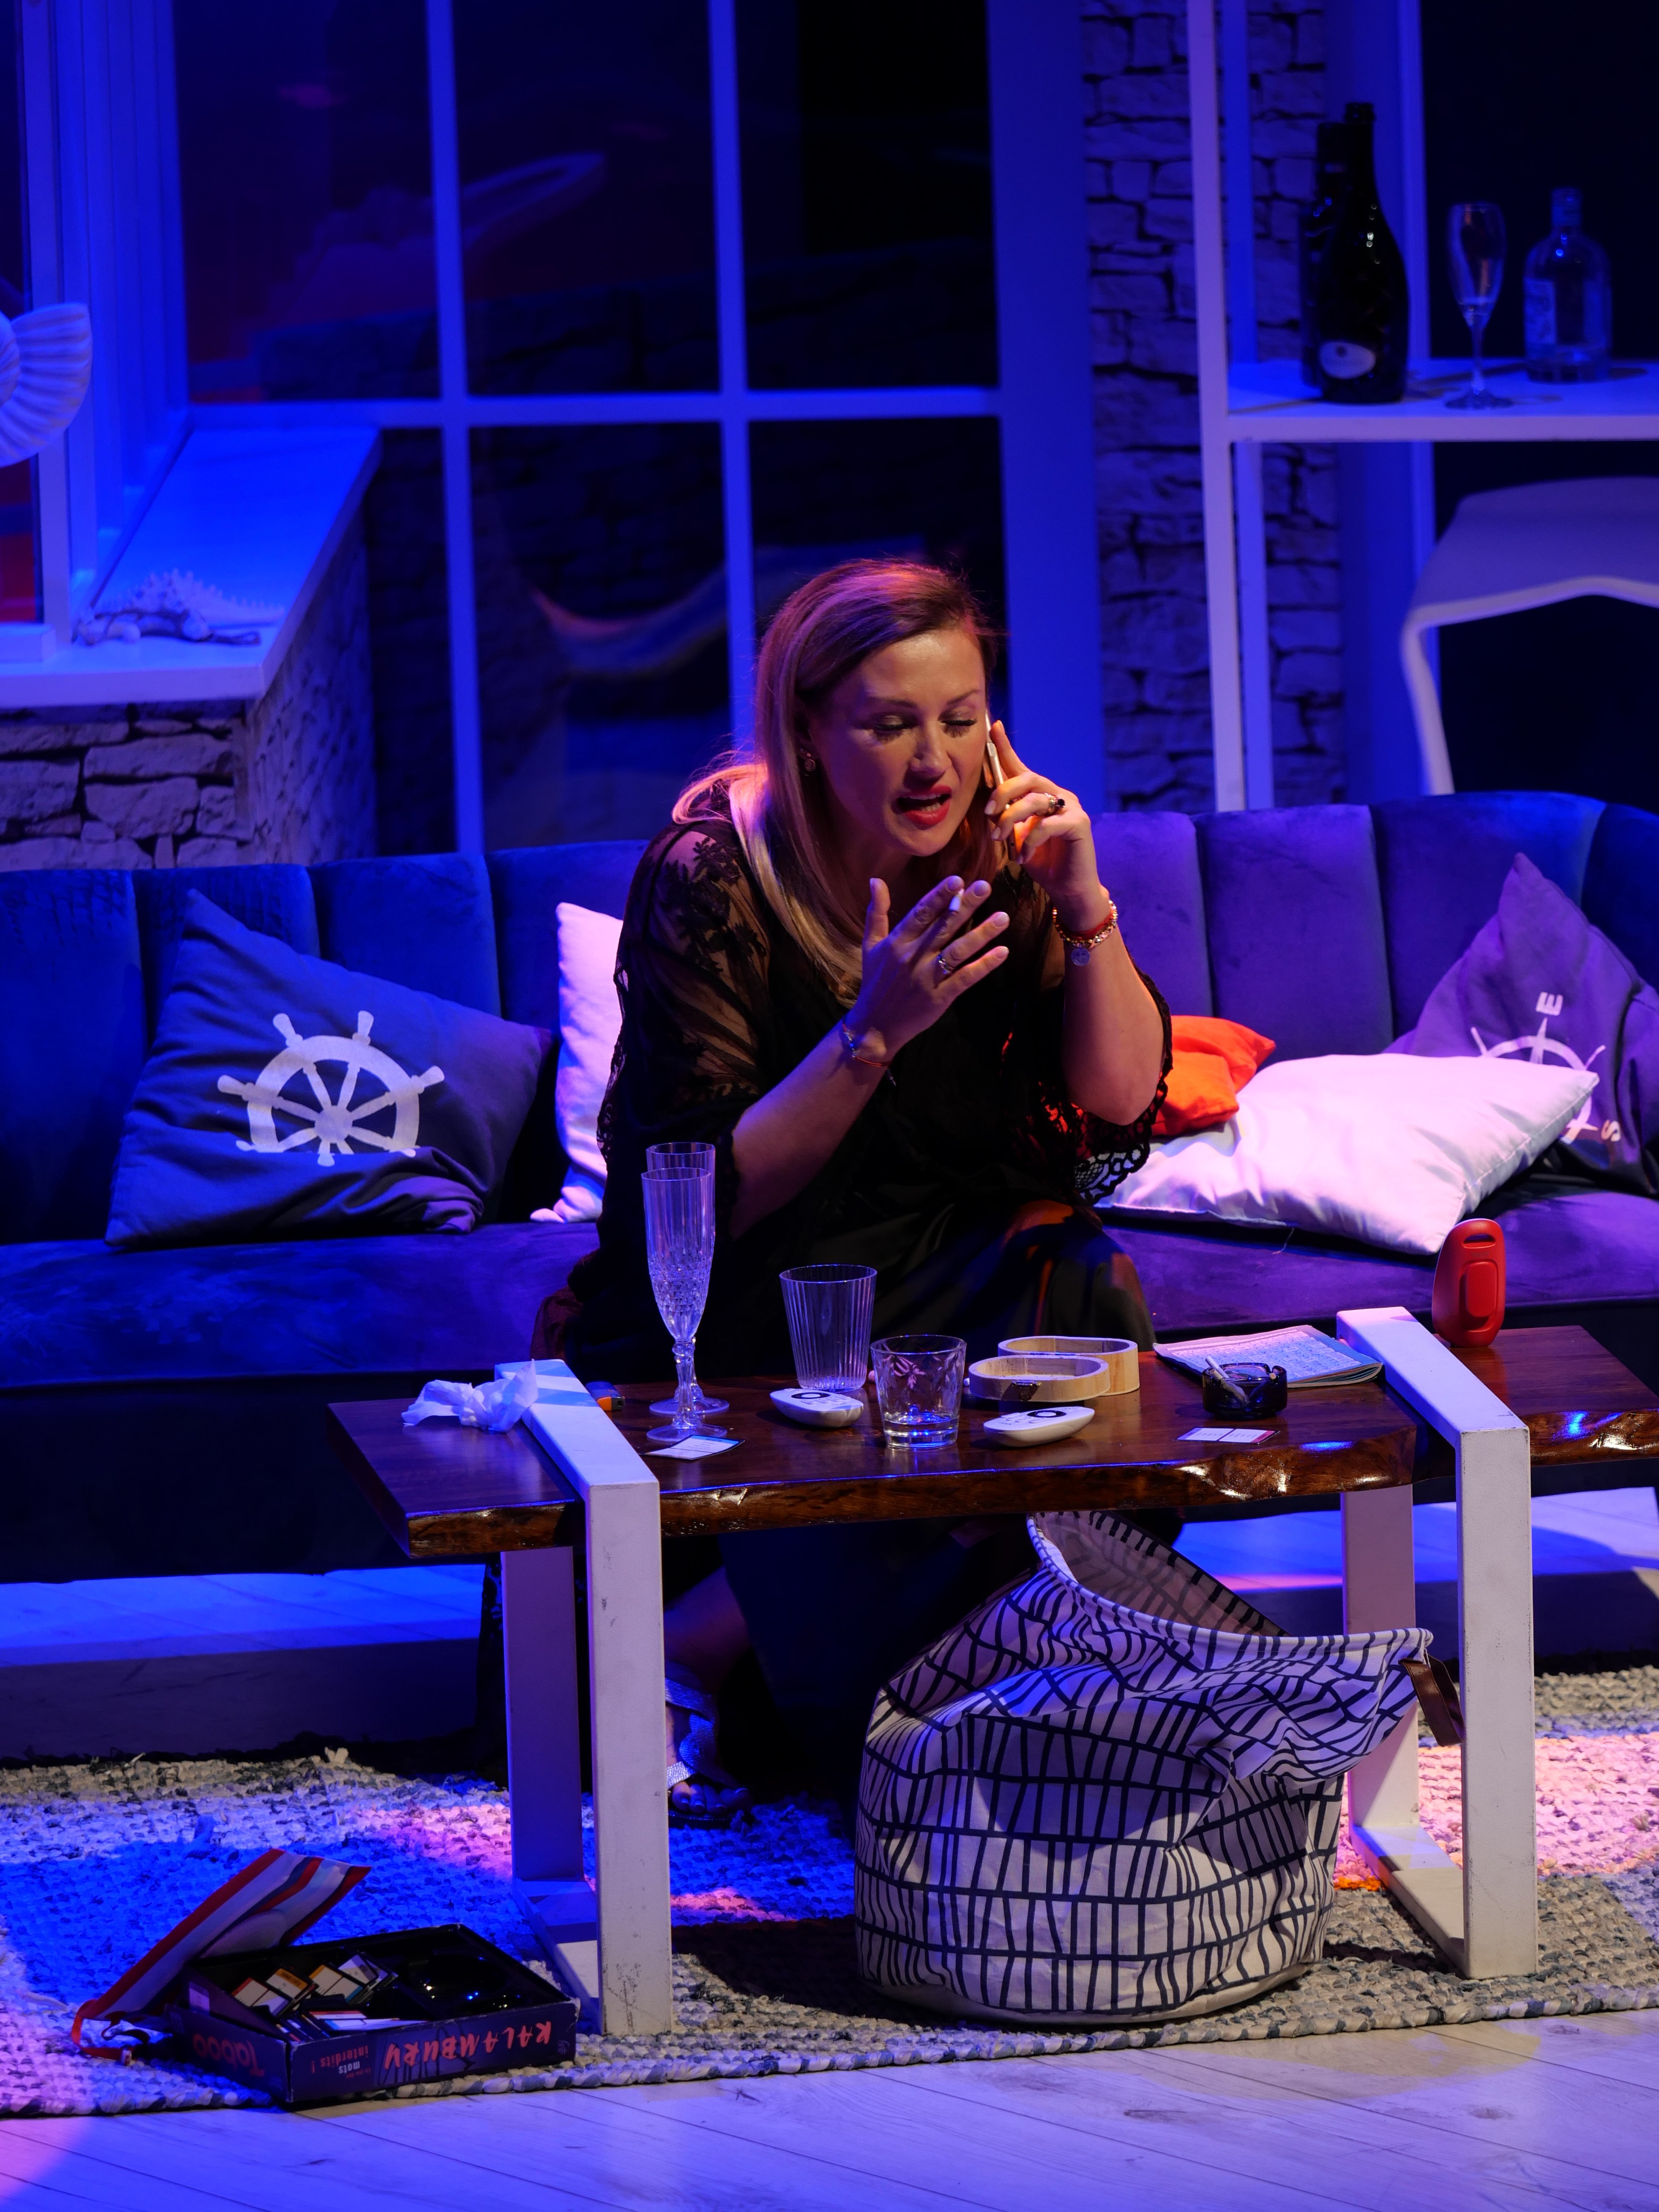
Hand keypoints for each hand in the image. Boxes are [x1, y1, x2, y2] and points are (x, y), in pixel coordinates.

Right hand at [845, 873, 1010, 1061]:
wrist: (874, 1026)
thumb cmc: (875, 982)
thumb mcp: (871, 945)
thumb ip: (876, 913)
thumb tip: (876, 879)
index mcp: (897, 942)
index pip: (920, 913)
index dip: (939, 896)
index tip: (958, 879)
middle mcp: (912, 957)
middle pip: (943, 927)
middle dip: (965, 906)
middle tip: (985, 886)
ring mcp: (927, 978)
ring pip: (957, 951)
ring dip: (981, 934)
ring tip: (1003, 918)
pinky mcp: (940, 997)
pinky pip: (965, 978)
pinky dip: (983, 965)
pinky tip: (1002, 952)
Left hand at [984, 720, 1111, 931]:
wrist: (1068, 889)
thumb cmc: (1041, 862)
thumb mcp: (1017, 837)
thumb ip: (1007, 818)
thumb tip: (987, 805)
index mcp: (1041, 795)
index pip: (1020, 767)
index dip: (1006, 746)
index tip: (993, 726)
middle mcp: (1058, 795)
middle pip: (1028, 779)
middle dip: (1003, 792)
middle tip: (987, 812)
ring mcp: (1071, 807)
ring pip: (1035, 800)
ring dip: (1011, 819)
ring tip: (1000, 839)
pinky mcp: (1080, 824)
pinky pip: (1049, 824)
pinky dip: (1031, 841)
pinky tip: (1023, 857)